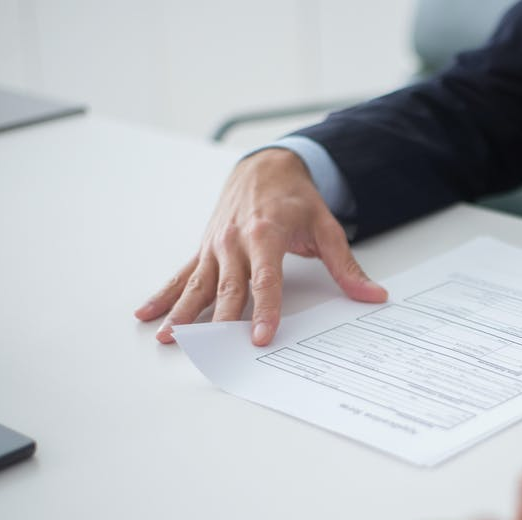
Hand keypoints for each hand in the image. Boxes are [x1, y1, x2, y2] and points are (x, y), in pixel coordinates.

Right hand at [134, 148, 387, 345]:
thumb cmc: (295, 199)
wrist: (265, 166)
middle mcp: (234, 241)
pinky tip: (148, 314)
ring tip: (170, 338)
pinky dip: (164, 295)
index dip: (264, 310)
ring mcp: (215, 246)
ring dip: (183, 313)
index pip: (265, 280)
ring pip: (198, 285)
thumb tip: (372, 295)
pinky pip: (182, 275)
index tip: (261, 337)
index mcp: (265, 234)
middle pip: (228, 288)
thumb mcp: (326, 227)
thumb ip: (346, 266)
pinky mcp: (204, 249)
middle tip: (215, 351)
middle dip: (221, 322)